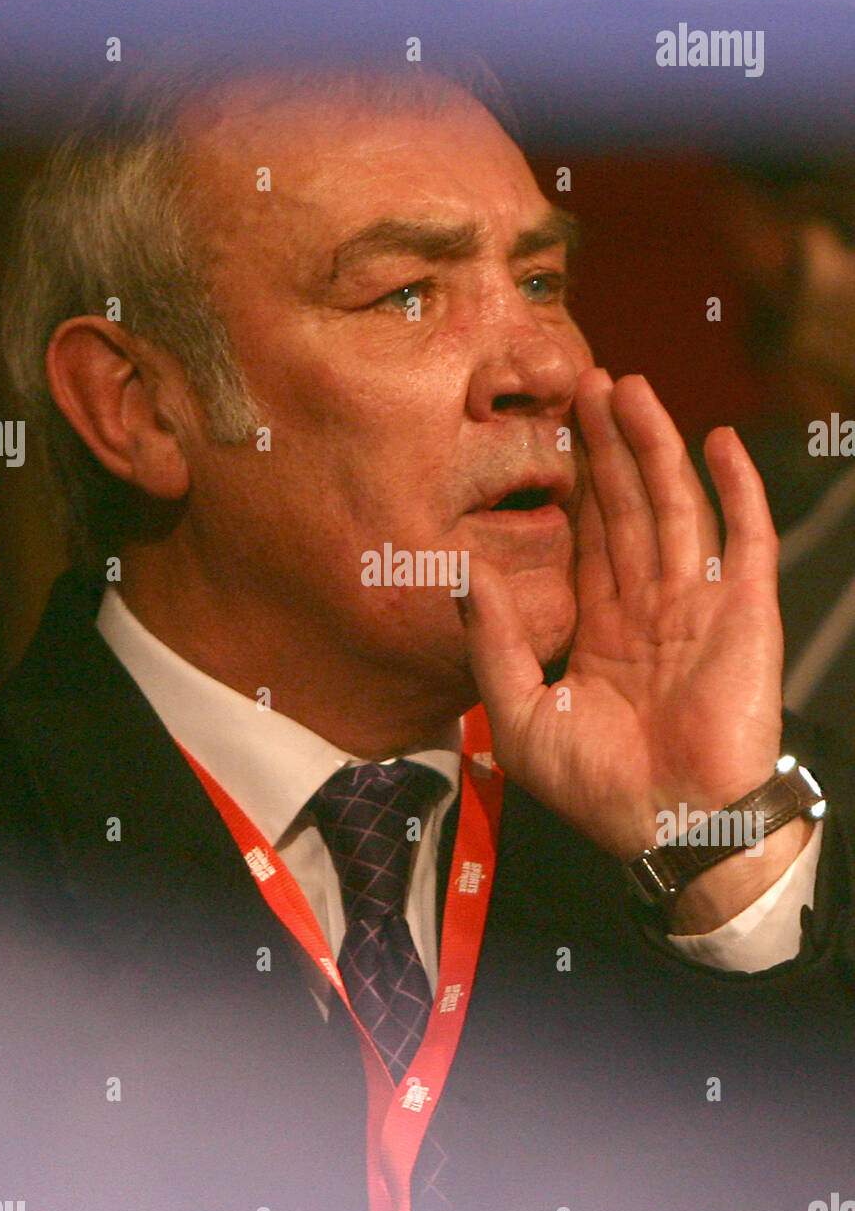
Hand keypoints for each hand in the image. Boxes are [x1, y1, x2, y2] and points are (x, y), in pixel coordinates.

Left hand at [460, 368, 799, 921]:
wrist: (677, 830)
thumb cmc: (600, 789)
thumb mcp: (522, 716)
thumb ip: (493, 643)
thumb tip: (462, 572)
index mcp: (600, 628)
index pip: (586, 538)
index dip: (572, 484)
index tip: (551, 429)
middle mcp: (649, 606)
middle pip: (628, 507)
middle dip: (608, 446)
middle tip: (587, 381)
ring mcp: (700, 604)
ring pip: (677, 506)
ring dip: (657, 446)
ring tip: (632, 388)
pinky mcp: (747, 611)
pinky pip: (746, 537)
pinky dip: (738, 488)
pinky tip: (719, 440)